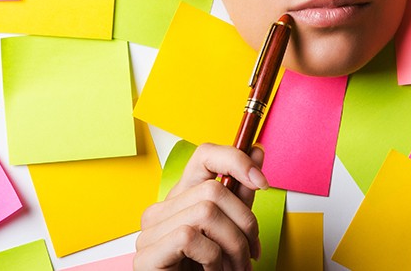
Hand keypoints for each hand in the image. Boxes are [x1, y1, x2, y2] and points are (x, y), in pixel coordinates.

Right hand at [134, 143, 268, 270]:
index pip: (204, 156)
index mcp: (181, 199)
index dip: (235, 159)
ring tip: (234, 269)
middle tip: (250, 255)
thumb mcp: (230, 229)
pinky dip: (212, 259)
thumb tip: (257, 151)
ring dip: (232, 247)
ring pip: (206, 212)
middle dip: (244, 225)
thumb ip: (241, 193)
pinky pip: (190, 237)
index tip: (263, 183)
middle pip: (214, 190)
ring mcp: (150, 231)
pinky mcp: (147, 254)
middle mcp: (161, 209)